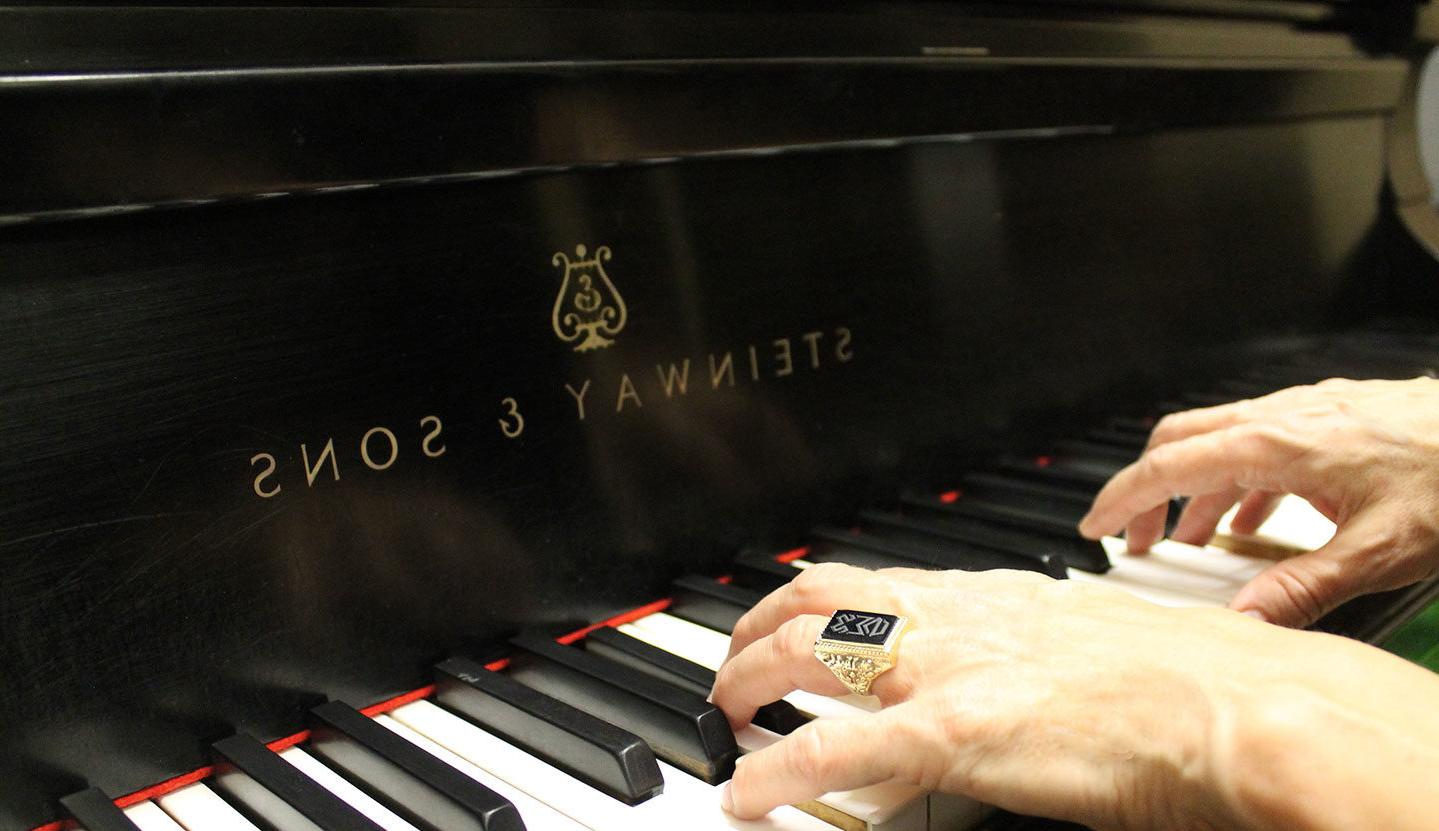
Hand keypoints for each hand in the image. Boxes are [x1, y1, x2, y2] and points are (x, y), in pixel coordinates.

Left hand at [710, 562, 1438, 830]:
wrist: (1223, 703)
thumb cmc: (1172, 678)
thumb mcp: (1073, 644)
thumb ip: (1013, 651)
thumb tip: (982, 680)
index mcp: (982, 596)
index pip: (866, 580)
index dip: (804, 598)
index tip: (779, 621)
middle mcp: (951, 617)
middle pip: (817, 598)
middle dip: (757, 629)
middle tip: (734, 669)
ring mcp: (945, 669)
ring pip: (808, 650)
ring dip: (748, 680)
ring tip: (725, 717)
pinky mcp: (953, 731)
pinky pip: (835, 747)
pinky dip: (777, 770)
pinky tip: (747, 792)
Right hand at [1079, 377, 1438, 626]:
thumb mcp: (1379, 552)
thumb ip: (1301, 589)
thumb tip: (1242, 623)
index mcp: (1278, 444)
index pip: (1170, 466)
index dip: (1122, 498)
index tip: (1094, 526)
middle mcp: (1284, 416)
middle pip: (1180, 440)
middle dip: (1145, 489)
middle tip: (1130, 536)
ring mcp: (1309, 410)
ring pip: (1221, 438)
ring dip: (1194, 487)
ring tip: (1192, 538)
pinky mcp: (1334, 414)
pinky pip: (1261, 438)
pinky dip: (1239, 477)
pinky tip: (1259, 513)